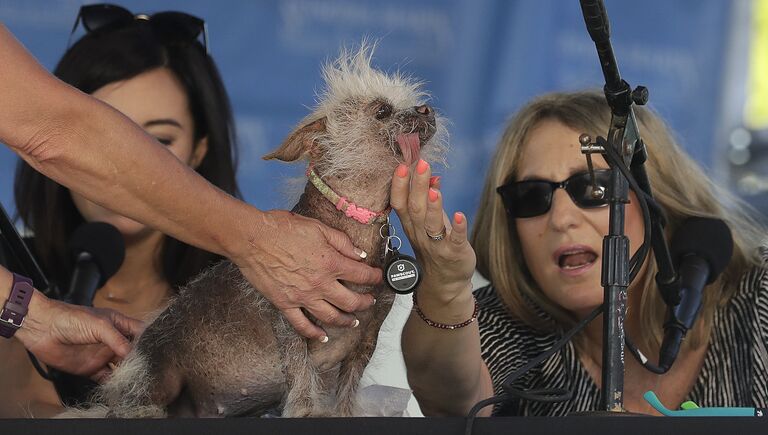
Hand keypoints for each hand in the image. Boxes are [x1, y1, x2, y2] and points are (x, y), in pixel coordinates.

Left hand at [15, 293, 143, 381]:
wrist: (43, 328)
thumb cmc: (71, 318)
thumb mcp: (100, 325)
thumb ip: (118, 340)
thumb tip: (134, 355)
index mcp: (119, 325)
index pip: (141, 332)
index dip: (151, 339)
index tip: (160, 349)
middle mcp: (113, 341)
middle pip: (133, 352)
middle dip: (142, 359)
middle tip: (153, 368)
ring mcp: (102, 355)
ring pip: (122, 366)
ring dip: (129, 372)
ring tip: (140, 378)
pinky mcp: (91, 369)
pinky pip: (106, 378)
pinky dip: (114, 383)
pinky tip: (121, 385)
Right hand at [231, 208, 381, 340]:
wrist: (251, 238)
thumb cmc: (282, 228)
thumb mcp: (318, 228)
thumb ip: (342, 242)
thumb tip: (360, 254)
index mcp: (330, 263)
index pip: (361, 275)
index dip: (374, 277)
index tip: (378, 277)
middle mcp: (320, 284)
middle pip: (350, 301)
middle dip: (365, 302)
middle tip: (370, 301)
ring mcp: (302, 297)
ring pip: (331, 316)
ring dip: (346, 321)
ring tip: (354, 321)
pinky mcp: (285, 304)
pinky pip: (302, 324)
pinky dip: (313, 333)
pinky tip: (322, 336)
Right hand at [390, 161, 475, 301]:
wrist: (445, 282)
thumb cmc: (435, 247)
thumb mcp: (427, 222)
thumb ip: (428, 199)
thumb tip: (432, 176)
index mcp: (411, 225)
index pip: (400, 203)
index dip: (400, 185)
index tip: (403, 166)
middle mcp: (420, 234)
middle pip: (416, 209)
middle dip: (417, 186)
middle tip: (421, 164)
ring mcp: (436, 245)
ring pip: (431, 225)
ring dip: (433, 207)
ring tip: (435, 190)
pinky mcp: (454, 253)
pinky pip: (455, 240)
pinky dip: (457, 228)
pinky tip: (460, 215)